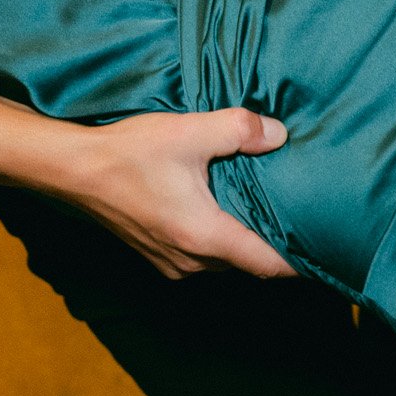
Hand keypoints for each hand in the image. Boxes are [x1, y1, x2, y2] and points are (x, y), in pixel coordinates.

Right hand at [43, 108, 295, 278]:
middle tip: (301, 218)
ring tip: (266, 210)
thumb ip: (239, 130)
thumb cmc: (128, 154)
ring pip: (224, 259)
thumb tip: (278, 134)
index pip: (269, 266)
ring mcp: (170, 262)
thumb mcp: (190, 132)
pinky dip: (218, 237)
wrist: (69, 170)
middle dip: (274, 244)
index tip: (326, 249)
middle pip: (249, 263)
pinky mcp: (155, 254)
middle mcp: (191, 261)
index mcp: (206, 238)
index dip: (301, 261)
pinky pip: (201, 254)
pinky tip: (223, 207)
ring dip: (243, 240)